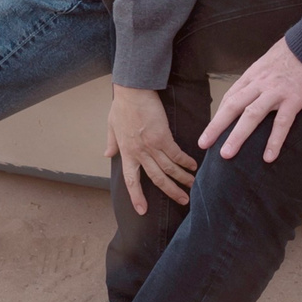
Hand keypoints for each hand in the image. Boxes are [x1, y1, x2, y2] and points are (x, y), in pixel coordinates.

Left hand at [104, 85, 196, 214]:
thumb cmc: (122, 105)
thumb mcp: (112, 125)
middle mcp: (139, 153)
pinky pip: (176, 155)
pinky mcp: (163, 137)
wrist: (132, 91)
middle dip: (171, 191)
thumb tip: (107, 154)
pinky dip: (185, 162)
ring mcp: (151, 146)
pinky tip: (193, 166)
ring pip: (169, 169)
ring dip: (182, 179)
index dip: (137, 196)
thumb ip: (111, 142)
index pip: (131, 180)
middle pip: (156, 178)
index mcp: (126, 152)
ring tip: (192, 186)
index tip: (142, 210)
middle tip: (183, 201)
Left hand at [200, 37, 301, 163]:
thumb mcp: (269, 62)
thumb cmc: (293, 54)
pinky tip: (268, 157)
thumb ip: (259, 78)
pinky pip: (282, 122)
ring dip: (237, 135)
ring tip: (226, 154)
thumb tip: (252, 92)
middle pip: (233, 106)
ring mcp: (276, 91)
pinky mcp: (294, 98)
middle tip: (203, 143)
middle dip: (216, 126)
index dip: (219, 116)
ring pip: (251, 115)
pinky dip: (274, 140)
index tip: (210, 132)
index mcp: (253, 75)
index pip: (230, 98)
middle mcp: (260, 83)